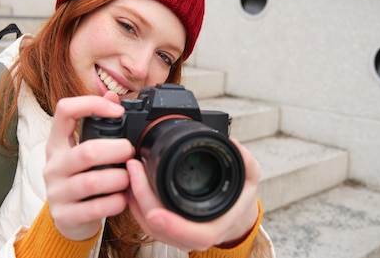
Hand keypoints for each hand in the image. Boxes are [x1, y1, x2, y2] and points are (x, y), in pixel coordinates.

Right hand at [44, 91, 134, 240]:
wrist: (68, 219)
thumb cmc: (80, 178)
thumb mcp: (83, 149)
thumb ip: (98, 123)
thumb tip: (112, 94)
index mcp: (57, 142)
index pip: (64, 110)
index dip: (92, 104)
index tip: (117, 111)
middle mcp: (53, 165)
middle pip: (87, 151)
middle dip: (117, 150)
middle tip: (130, 152)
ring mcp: (56, 191)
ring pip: (92, 182)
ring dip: (119, 179)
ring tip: (129, 178)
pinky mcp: (64, 215)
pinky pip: (95, 208)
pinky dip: (115, 202)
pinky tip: (122, 198)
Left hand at [126, 140, 260, 250]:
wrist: (233, 213)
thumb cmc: (239, 197)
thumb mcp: (249, 177)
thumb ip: (245, 161)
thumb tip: (235, 144)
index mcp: (215, 225)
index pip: (195, 235)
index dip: (174, 226)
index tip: (155, 213)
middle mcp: (194, 235)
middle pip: (162, 229)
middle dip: (142, 200)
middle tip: (134, 169)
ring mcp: (178, 234)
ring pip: (150, 227)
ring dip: (135, 202)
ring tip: (129, 172)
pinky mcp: (166, 229)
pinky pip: (146, 223)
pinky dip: (135, 205)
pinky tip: (130, 185)